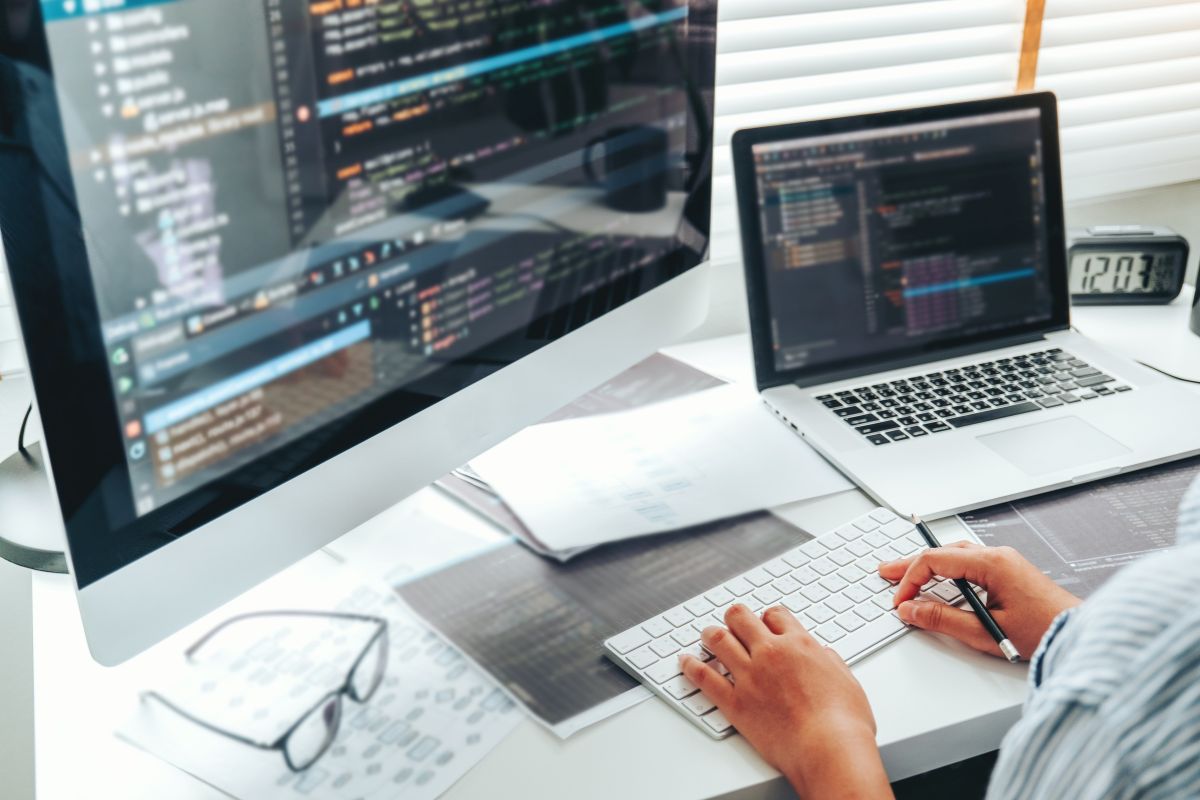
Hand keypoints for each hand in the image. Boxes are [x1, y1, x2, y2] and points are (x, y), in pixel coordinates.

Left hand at [680, 605, 890, 798]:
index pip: (775, 615)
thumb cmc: (844, 722)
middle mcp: (771, 654)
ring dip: (710, 634)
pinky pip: (705, 678)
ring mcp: (750, 676)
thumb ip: (831, 663)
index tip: (765, 622)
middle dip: (735, 617)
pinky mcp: (735, 702)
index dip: (768, 617)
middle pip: (741, 619)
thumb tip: (824, 655)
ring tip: (706, 634)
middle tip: (731, 620)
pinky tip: (685, 661)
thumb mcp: (847, 681)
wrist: (828, 749)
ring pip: (719, 640)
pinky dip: (692, 666)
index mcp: (800, 645)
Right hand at [879, 542, 1080, 658]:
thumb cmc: (1044, 632)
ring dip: (928, 565)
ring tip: (906, 575)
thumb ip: (943, 620)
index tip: (899, 601)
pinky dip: (947, 569)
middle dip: (911, 564)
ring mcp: (1005, 562)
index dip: (910, 580)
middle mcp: (998, 556)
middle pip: (942, 553)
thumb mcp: (985, 632)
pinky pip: (969, 562)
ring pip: (955, 555)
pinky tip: (938, 580)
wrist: (1081, 635)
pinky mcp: (1009, 572)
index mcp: (992, 564)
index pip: (935, 561)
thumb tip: (911, 610)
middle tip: (885, 573)